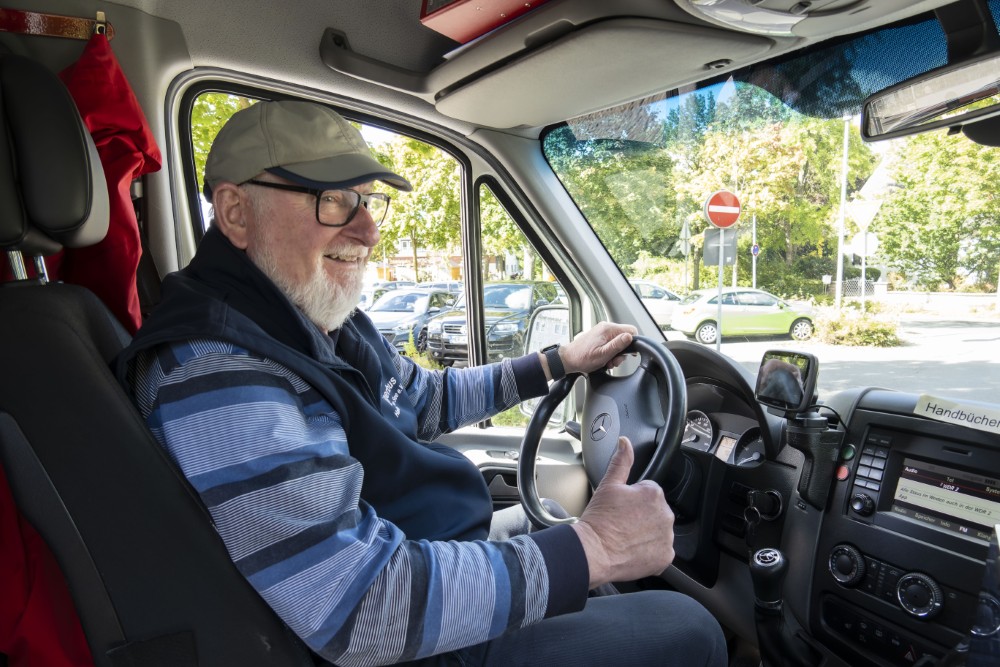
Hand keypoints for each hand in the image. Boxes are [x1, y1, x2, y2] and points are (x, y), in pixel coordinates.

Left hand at [560, 322, 636, 374]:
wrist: (568, 359)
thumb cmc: (582, 357)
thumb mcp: (603, 354)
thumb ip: (617, 345)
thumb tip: (630, 337)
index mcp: (608, 329)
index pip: (631, 330)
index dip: (633, 343)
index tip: (628, 354)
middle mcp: (606, 328)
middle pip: (625, 337)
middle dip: (622, 351)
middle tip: (614, 360)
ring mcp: (602, 332)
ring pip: (618, 342)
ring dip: (615, 354)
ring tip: (607, 361)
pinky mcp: (599, 337)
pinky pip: (611, 343)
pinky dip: (610, 352)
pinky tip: (604, 359)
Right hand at [571, 437, 674, 588]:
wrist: (594, 552)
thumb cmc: (599, 520)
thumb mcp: (608, 485)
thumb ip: (621, 461)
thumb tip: (625, 442)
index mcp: (654, 493)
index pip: (649, 492)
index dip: (633, 499)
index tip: (622, 508)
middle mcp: (666, 514)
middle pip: (656, 511)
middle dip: (642, 515)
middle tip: (622, 522)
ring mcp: (667, 537)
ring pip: (659, 530)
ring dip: (647, 532)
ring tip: (626, 537)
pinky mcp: (665, 556)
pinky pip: (661, 550)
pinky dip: (650, 551)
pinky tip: (633, 549)